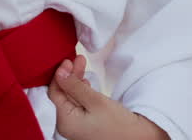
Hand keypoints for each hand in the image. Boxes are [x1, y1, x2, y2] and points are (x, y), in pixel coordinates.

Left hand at [48, 56, 169, 139]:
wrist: (137, 136)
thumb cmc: (118, 123)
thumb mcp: (95, 100)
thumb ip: (75, 86)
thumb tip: (59, 73)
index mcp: (65, 121)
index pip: (54, 93)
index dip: (60, 74)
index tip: (68, 60)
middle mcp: (67, 125)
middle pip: (63, 94)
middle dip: (70, 75)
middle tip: (78, 59)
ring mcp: (75, 125)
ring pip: (71, 96)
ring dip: (76, 80)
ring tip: (82, 63)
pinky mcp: (84, 123)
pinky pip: (78, 103)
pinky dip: (81, 91)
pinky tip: (85, 81)